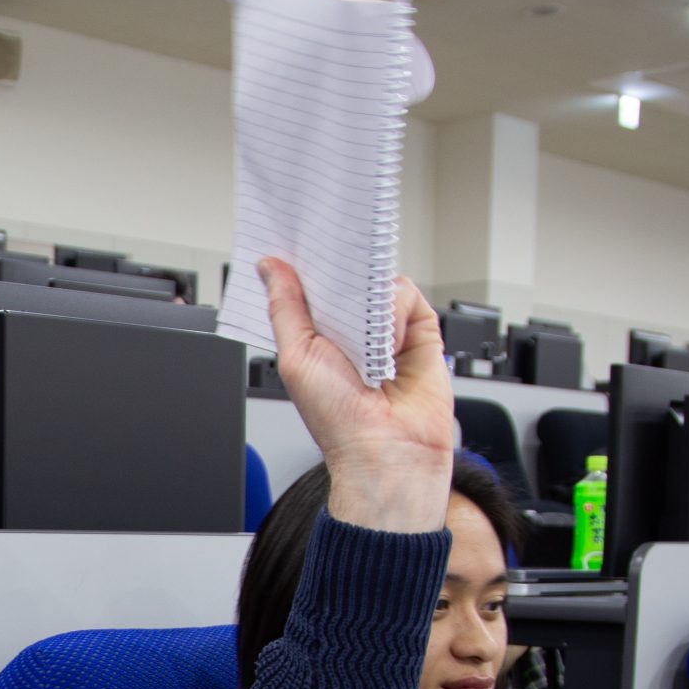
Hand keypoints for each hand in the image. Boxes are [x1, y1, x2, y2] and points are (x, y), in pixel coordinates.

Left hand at [262, 257, 455, 533]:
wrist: (387, 448)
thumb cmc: (336, 418)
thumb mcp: (295, 356)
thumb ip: (285, 308)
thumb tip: (270, 267)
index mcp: (317, 336)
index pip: (311, 286)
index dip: (305, 265)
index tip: (297, 240)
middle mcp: (352, 330)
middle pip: (345, 276)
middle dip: (338, 268)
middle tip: (332, 266)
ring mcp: (385, 330)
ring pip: (378, 282)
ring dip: (368, 301)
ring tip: (363, 339)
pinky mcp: (419, 330)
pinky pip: (407, 294)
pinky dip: (397, 311)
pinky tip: (389, 343)